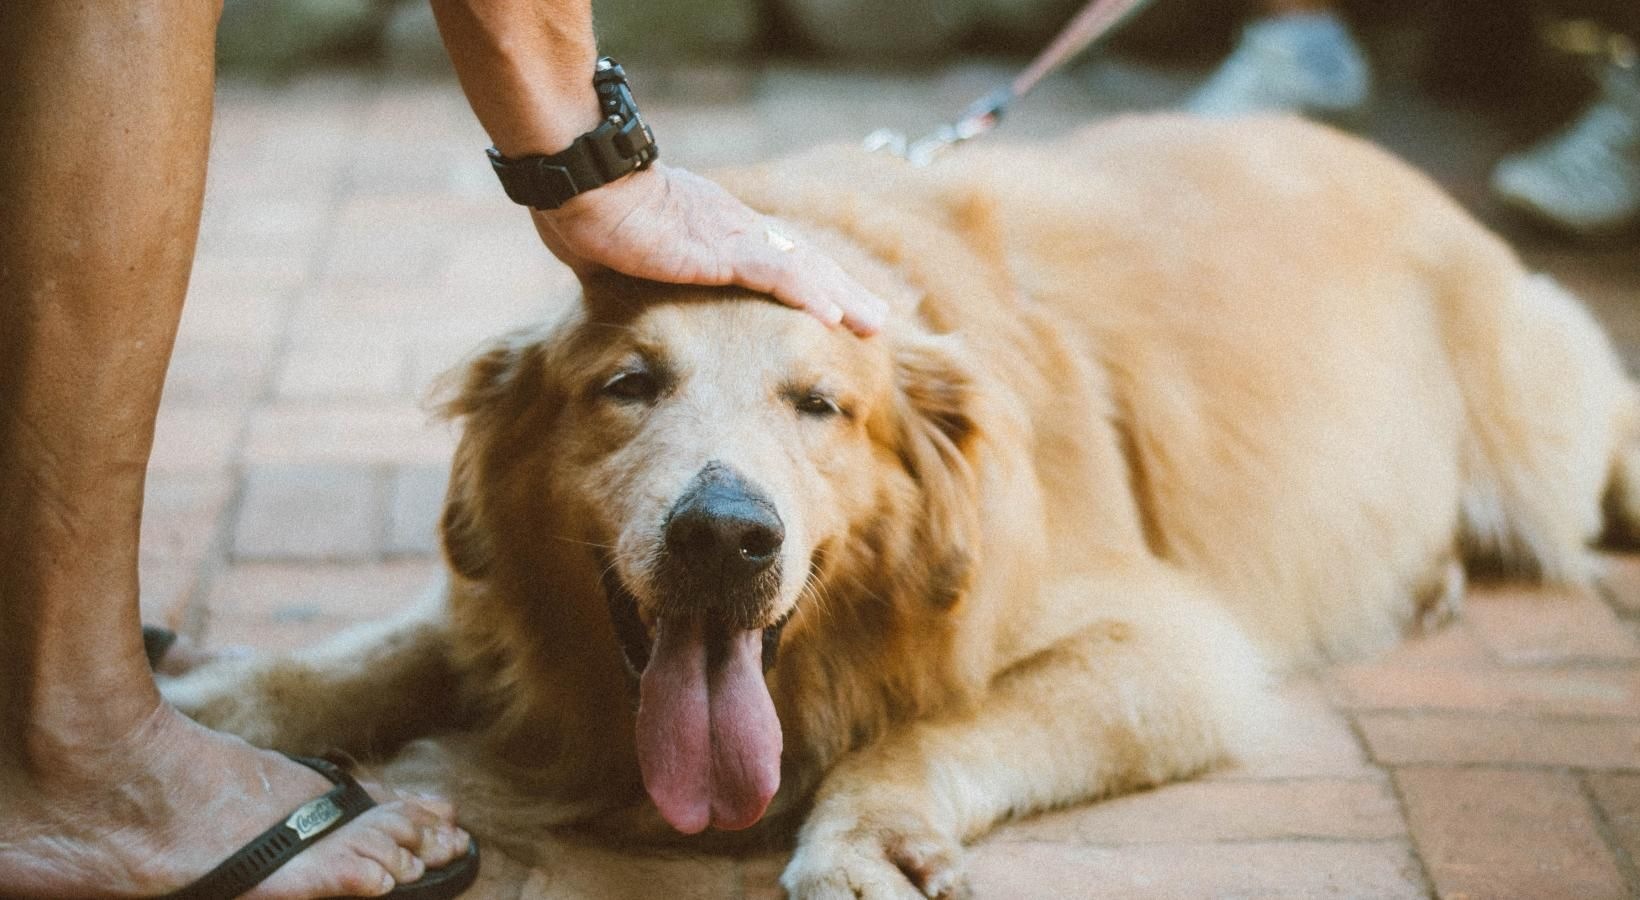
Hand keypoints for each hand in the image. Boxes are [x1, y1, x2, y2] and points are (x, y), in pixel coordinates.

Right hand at [530, 163, 887, 335]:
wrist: (581, 183)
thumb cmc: (585, 213)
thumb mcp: (616, 254)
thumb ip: (628, 270)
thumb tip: (611, 287)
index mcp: (714, 231)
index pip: (776, 259)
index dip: (810, 282)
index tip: (837, 307)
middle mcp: (734, 229)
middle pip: (803, 262)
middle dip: (843, 291)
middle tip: (877, 321)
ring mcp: (731, 237)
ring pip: (802, 269)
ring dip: (840, 297)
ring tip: (873, 326)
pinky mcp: (720, 250)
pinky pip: (775, 274)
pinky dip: (806, 294)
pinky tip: (833, 317)